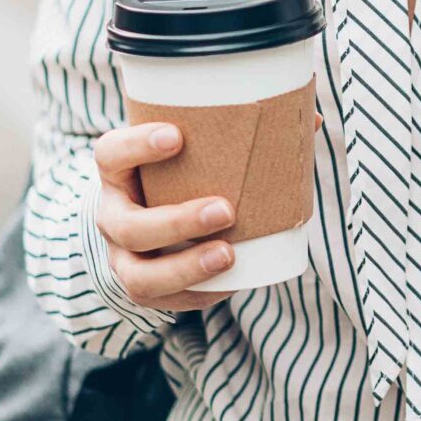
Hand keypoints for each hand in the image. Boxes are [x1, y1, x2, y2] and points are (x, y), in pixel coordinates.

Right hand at [90, 123, 234, 313]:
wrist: (149, 223)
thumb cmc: (180, 177)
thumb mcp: (192, 153)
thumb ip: (238, 133)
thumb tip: (309, 119)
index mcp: (118, 173)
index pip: (111, 153)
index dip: (137, 145)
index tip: (177, 135)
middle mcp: (113, 217)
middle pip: (128, 225)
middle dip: (176, 221)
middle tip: (225, 210)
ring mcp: (123, 258)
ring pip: (139, 275)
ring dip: (185, 267)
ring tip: (229, 254)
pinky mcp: (143, 288)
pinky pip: (164, 301)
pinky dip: (199, 293)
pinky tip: (231, 281)